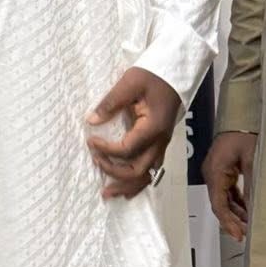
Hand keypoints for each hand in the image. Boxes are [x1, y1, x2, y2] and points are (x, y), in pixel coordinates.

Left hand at [85, 67, 181, 200]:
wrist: (174, 73)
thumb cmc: (153, 76)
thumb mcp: (130, 83)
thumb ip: (110, 103)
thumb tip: (92, 120)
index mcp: (153, 128)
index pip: (127, 149)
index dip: (106, 149)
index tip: (90, 140)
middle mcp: (160, 141)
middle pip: (138, 170)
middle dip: (114, 173)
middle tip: (95, 163)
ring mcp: (162, 145)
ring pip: (147, 176)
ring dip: (126, 186)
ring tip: (108, 193)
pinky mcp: (160, 144)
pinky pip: (151, 170)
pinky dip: (137, 182)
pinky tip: (125, 189)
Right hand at [203, 132, 257, 242]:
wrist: (241, 115)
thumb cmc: (245, 133)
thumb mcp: (252, 160)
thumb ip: (252, 185)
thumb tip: (254, 210)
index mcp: (215, 172)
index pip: (219, 204)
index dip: (228, 222)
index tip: (239, 235)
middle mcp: (211, 175)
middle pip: (219, 204)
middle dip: (232, 220)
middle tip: (246, 235)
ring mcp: (216, 173)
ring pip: (223, 200)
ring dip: (235, 213)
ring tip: (248, 226)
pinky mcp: (222, 170)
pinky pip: (227, 191)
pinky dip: (236, 203)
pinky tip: (247, 211)